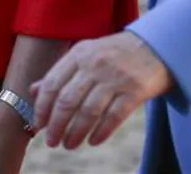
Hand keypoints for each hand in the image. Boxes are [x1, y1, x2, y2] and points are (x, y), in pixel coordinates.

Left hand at [30, 31, 171, 149]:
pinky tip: (93, 141)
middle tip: (52, 141)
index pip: (53, 84)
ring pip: (88, 112)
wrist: (157, 44)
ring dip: (76, 133)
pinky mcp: (135, 90)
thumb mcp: (87, 54)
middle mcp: (96, 64)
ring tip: (69, 145)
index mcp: (80, 53)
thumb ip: (60, 72)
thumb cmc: (115, 53)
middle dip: (56, 126)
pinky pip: (113, 117)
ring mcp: (116, 77)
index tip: (38, 125)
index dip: (42, 108)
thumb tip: (33, 91)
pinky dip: (101, 132)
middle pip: (67, 101)